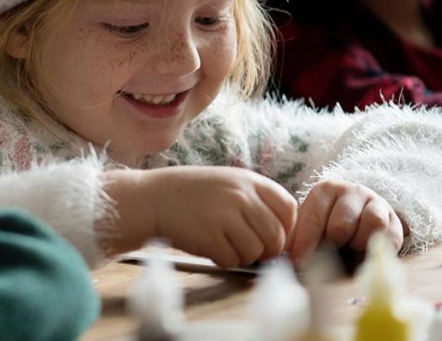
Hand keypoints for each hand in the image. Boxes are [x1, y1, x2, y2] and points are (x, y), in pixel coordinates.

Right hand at [108, 166, 296, 267]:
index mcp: (248, 180)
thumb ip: (256, 200)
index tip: (274, 235)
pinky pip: (232, 260)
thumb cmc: (193, 194)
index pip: (288, 208)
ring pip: (255, 252)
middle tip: (251, 249)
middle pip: (275, 236)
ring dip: (244, 256)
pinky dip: (224, 260)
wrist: (153, 198)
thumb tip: (284, 235)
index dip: (286, 227)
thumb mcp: (228, 183)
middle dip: (267, 249)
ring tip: (226, 245)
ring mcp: (224, 217)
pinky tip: (211, 248)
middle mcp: (240, 196)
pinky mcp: (209, 237)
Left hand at [289, 180, 404, 262]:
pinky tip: (363, 253)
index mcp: (325, 191)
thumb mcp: (308, 228)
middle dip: (333, 246)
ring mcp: (375, 202)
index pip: (314, 217)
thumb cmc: (325, 227)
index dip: (306, 243)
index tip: (299, 262)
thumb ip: (297, 241)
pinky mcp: (394, 219)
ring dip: (357, 245)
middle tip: (328, 255)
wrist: (358, 221)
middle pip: (341, 226)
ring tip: (348, 250)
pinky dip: (376, 249)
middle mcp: (351, 191)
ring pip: (370, 226)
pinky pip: (389, 237)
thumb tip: (288, 260)